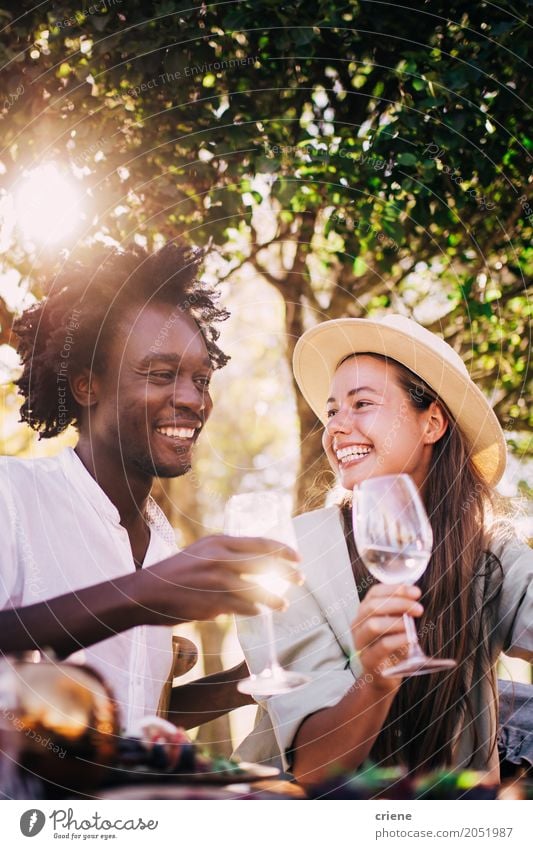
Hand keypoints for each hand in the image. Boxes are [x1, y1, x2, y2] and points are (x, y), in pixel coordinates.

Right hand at [136, 534, 301, 623]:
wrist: (146, 592)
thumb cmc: (175, 573)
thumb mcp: (201, 552)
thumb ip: (226, 554)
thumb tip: (254, 565)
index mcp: (218, 541)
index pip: (260, 542)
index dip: (283, 550)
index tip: (297, 558)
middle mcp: (219, 557)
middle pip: (265, 564)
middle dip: (287, 572)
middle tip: (300, 579)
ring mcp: (216, 580)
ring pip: (257, 589)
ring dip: (273, 598)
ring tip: (283, 605)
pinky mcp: (212, 601)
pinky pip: (242, 607)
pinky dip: (253, 610)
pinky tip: (259, 612)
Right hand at [351, 584, 423, 691]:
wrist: (384, 677)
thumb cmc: (392, 647)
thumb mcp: (395, 624)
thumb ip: (400, 610)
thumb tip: (413, 595)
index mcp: (364, 612)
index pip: (375, 593)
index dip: (395, 589)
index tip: (415, 592)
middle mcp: (358, 625)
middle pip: (373, 606)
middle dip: (399, 603)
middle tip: (418, 608)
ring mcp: (360, 643)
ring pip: (373, 624)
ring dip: (397, 622)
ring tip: (411, 625)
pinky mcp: (368, 660)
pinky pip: (382, 645)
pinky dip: (398, 639)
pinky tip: (409, 638)